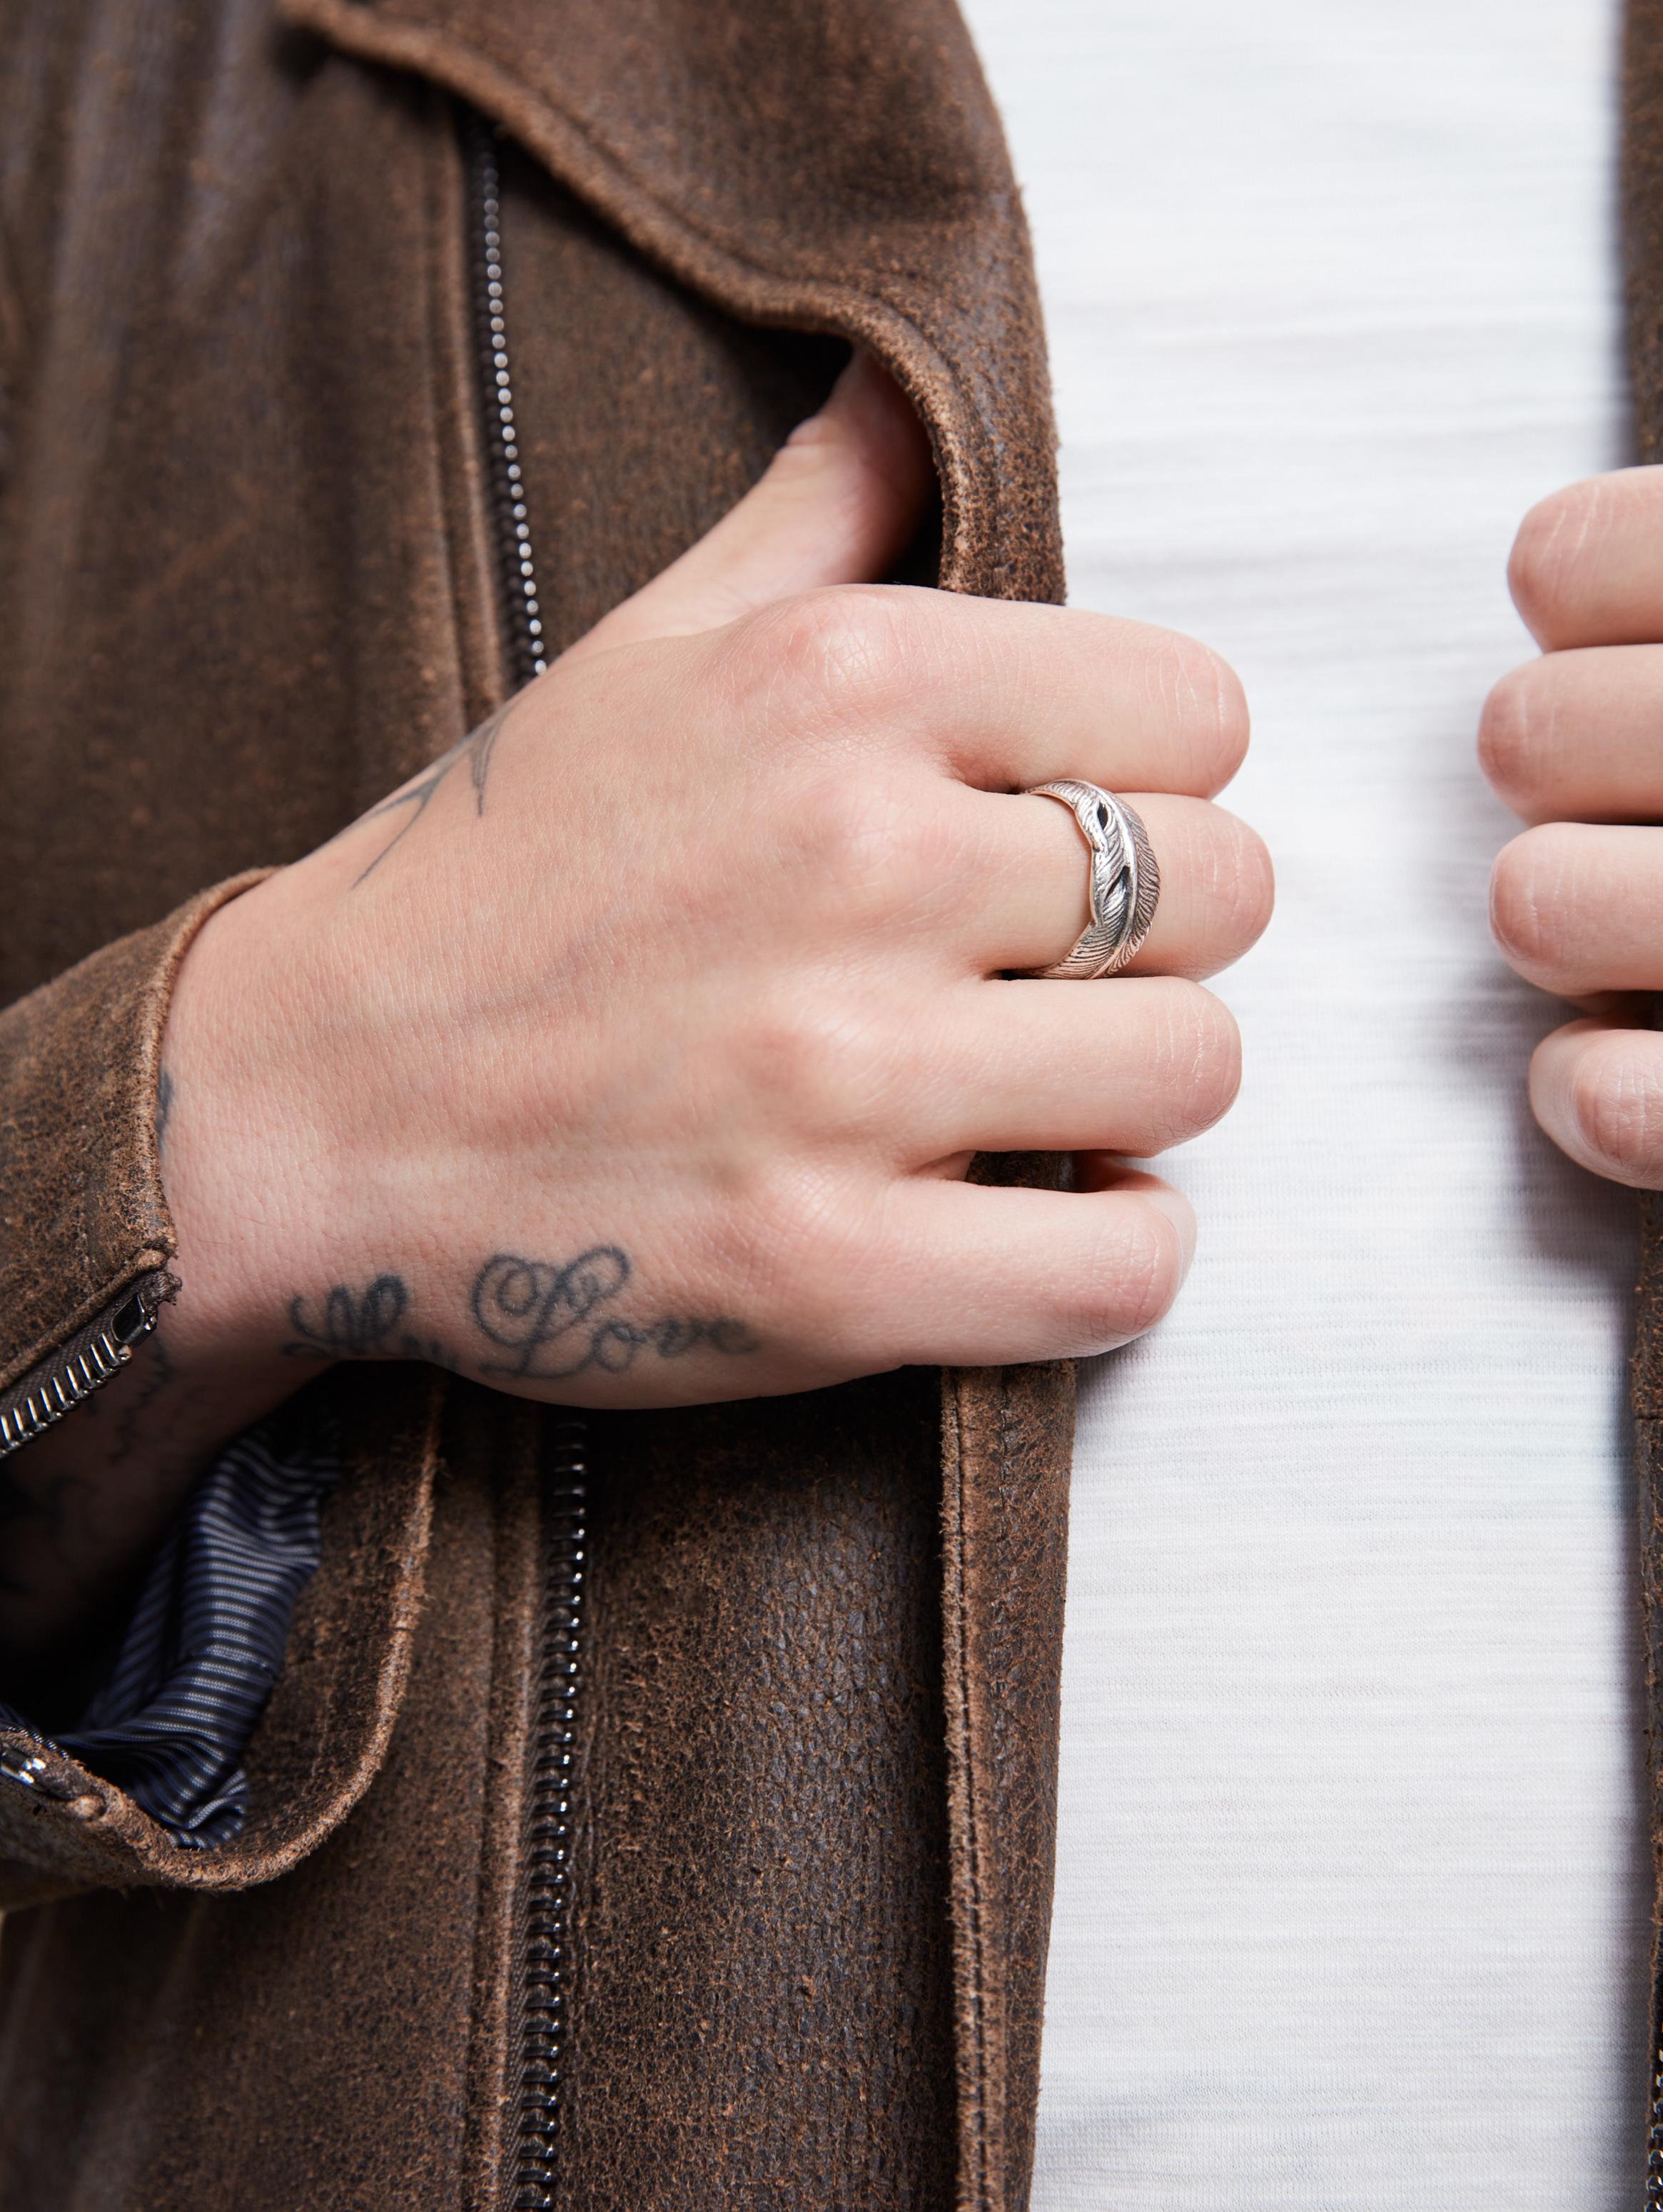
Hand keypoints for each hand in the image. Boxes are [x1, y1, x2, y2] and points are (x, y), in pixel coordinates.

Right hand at [3, 356, 1269, 1662]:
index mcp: (843, 685)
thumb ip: (819, 506)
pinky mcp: (829, 1272)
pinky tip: (1049, 1214)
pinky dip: (1121, 1251)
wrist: (307, 1103)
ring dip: (1142, 1088)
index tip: (1083, 824)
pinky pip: (1121, 1271)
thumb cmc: (491, 873)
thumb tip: (918, 379)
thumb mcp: (644, 641)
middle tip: (1057, 969)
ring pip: (1193, 1069)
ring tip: (1038, 1086)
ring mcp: (844, 1084)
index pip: (1197, 710)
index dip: (1163, 775)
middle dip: (1168, 932)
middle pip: (1222, 889)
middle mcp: (861, 865)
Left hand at [1482, 466, 1662, 1185]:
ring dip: (1565, 920)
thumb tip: (1547, 569)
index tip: (1634, 639)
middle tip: (1635, 795)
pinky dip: (1590, 1092)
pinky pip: (1600, 1093)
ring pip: (1532, 904)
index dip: (1583, 602)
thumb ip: (1656, 579)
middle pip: (1521, 735)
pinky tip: (1610, 1075)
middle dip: (1557, 769)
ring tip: (1637, 928)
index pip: (1571, 557)